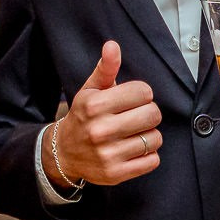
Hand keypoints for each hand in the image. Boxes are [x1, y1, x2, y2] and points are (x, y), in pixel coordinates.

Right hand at [48, 41, 161, 187]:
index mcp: (94, 105)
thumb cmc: (83, 116)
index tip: (132, 100)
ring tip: (135, 134)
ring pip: (155, 138)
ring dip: (149, 135)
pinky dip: (148, 154)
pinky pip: (152, 160)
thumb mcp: (90, 90)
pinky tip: (134, 149)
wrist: (64, 153)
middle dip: (148, 113)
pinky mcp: (116, 173)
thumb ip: (105, 68)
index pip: (144, 92)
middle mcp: (100, 130)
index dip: (142, 94)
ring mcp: (108, 154)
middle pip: (152, 114)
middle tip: (137, 116)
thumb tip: (112, 45)